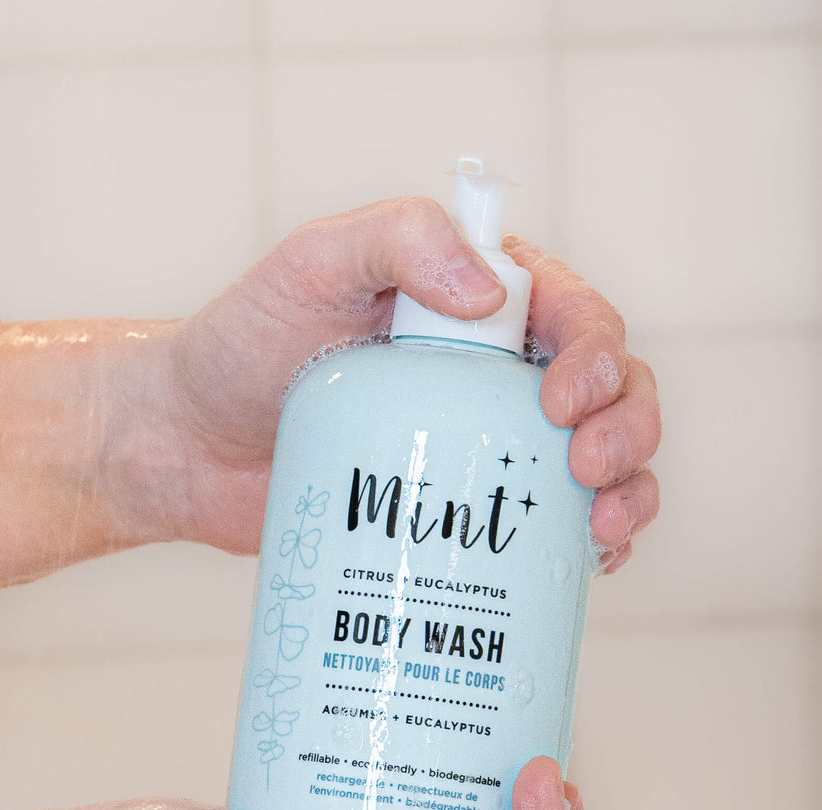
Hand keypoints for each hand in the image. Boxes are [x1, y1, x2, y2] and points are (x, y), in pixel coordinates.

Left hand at [158, 198, 659, 572]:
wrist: (192, 444)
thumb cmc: (245, 344)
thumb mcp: (312, 263)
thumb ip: (398, 239)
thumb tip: (490, 291)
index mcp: (484, 302)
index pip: (577, 316)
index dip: (596, 356)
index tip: (560, 402)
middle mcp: (501, 371)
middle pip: (613, 390)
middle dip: (625, 427)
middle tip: (588, 468)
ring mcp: (492, 444)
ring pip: (603, 459)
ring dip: (629, 488)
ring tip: (604, 527)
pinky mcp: (471, 508)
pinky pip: (556, 523)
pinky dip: (592, 542)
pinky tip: (594, 559)